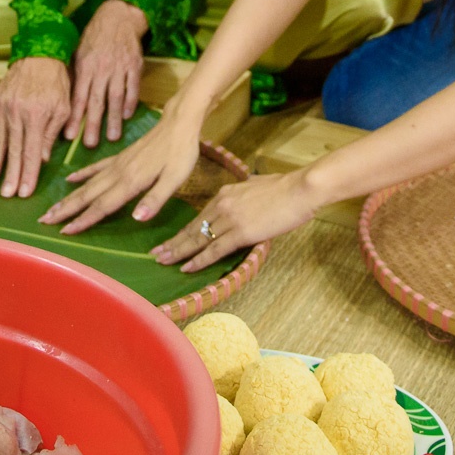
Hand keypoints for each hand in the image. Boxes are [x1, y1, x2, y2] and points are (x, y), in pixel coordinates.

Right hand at [0, 55, 72, 198]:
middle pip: (13, 151)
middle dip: (9, 176)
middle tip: (5, 196)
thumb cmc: (56, 82)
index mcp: (38, 116)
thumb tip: (41, 159)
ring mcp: (2, 107)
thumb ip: (53, 133)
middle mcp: (17, 113)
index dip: (27, 174)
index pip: (32, 152)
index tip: (23, 193)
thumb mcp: (64, 107)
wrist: (38, 53)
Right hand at [40, 84, 207, 233]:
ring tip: (51, 209)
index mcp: (131, 182)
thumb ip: (155, 199)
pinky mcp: (120, 156)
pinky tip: (70, 180)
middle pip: (87, 196)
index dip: (83, 220)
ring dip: (68, 197)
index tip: (63, 232)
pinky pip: (95, 168)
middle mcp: (118, 173)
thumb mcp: (176, 179)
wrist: (179, 122)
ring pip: (87, 184)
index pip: (102, 206)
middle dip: (65, 210)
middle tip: (43, 221)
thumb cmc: (181, 153)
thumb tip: (136, 218)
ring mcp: (117, 164)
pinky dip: (81, 175)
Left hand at [68, 0, 146, 148]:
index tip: (69, 136)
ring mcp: (120, 68)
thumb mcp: (78, 53)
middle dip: (93, 124)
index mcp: (85, 67)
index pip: (78, 97)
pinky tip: (127, 116)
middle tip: (90, 144)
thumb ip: (74, 75)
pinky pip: (133, 88)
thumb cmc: (94, 37)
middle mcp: (102, 69)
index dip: (74, 117)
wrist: (118, 18)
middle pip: (97, 101)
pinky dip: (131, 102)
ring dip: (114, 119)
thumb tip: (64, 100)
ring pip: (116, 98)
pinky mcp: (135, 66)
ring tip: (112, 138)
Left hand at [151, 171, 319, 272]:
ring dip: (179, 252)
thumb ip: (243, 196)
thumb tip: (243, 200)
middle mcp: (222, 206)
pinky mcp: (241, 232)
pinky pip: (215, 249)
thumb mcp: (255, 186)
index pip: (199, 217)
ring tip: (162, 261)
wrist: (299, 189)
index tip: (169, 240)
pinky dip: (199, 260)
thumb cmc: (285, 189)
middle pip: (192, 228)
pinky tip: (186, 268)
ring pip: (198, 239)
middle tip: (155, 254)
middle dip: (173, 243)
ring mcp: (230, 219)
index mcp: (225, 194)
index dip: (183, 231)